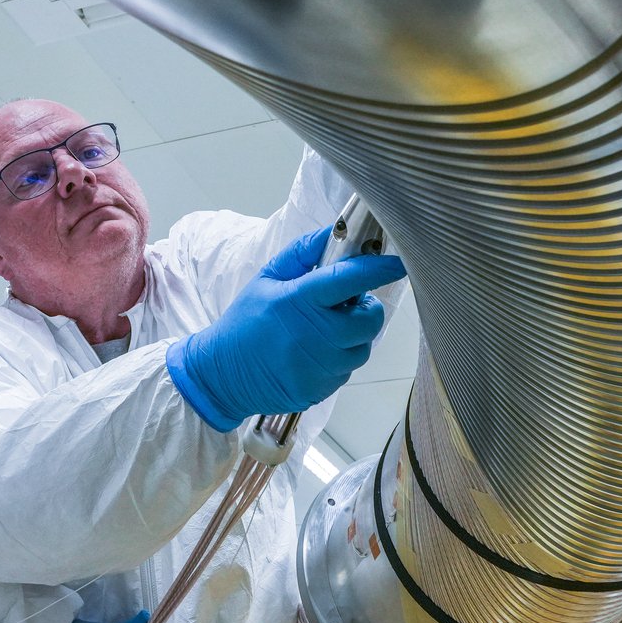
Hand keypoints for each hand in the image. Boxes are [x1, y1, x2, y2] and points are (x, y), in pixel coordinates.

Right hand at [167, 225, 407, 429]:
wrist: (223, 375)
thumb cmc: (247, 322)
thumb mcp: (268, 277)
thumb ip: (304, 252)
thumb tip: (337, 232)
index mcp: (300, 300)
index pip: (350, 279)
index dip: (378, 268)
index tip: (398, 262)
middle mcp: (315, 335)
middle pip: (370, 319)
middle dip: (365, 308)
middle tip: (344, 305)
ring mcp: (320, 367)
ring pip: (363, 347)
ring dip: (353, 336)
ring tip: (323, 332)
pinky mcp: (322, 390)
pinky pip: (348, 370)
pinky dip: (339, 359)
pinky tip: (314, 354)